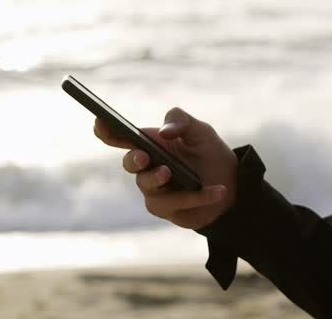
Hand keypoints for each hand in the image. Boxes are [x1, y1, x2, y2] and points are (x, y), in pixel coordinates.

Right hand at [93, 107, 238, 230]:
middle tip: (143, 157)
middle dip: (133, 160)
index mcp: (150, 145)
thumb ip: (181, 121)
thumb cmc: (209, 153)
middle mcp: (147, 168)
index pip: (122, 138)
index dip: (107, 131)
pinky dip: (199, 197)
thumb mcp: (200, 131)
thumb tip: (164, 133)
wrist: (232, 183)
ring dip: (158, 179)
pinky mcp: (168, 210)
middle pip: (130, 163)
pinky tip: (218, 191)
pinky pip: (178, 204)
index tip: (100, 122)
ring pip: (148, 187)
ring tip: (170, 172)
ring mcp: (154, 191)